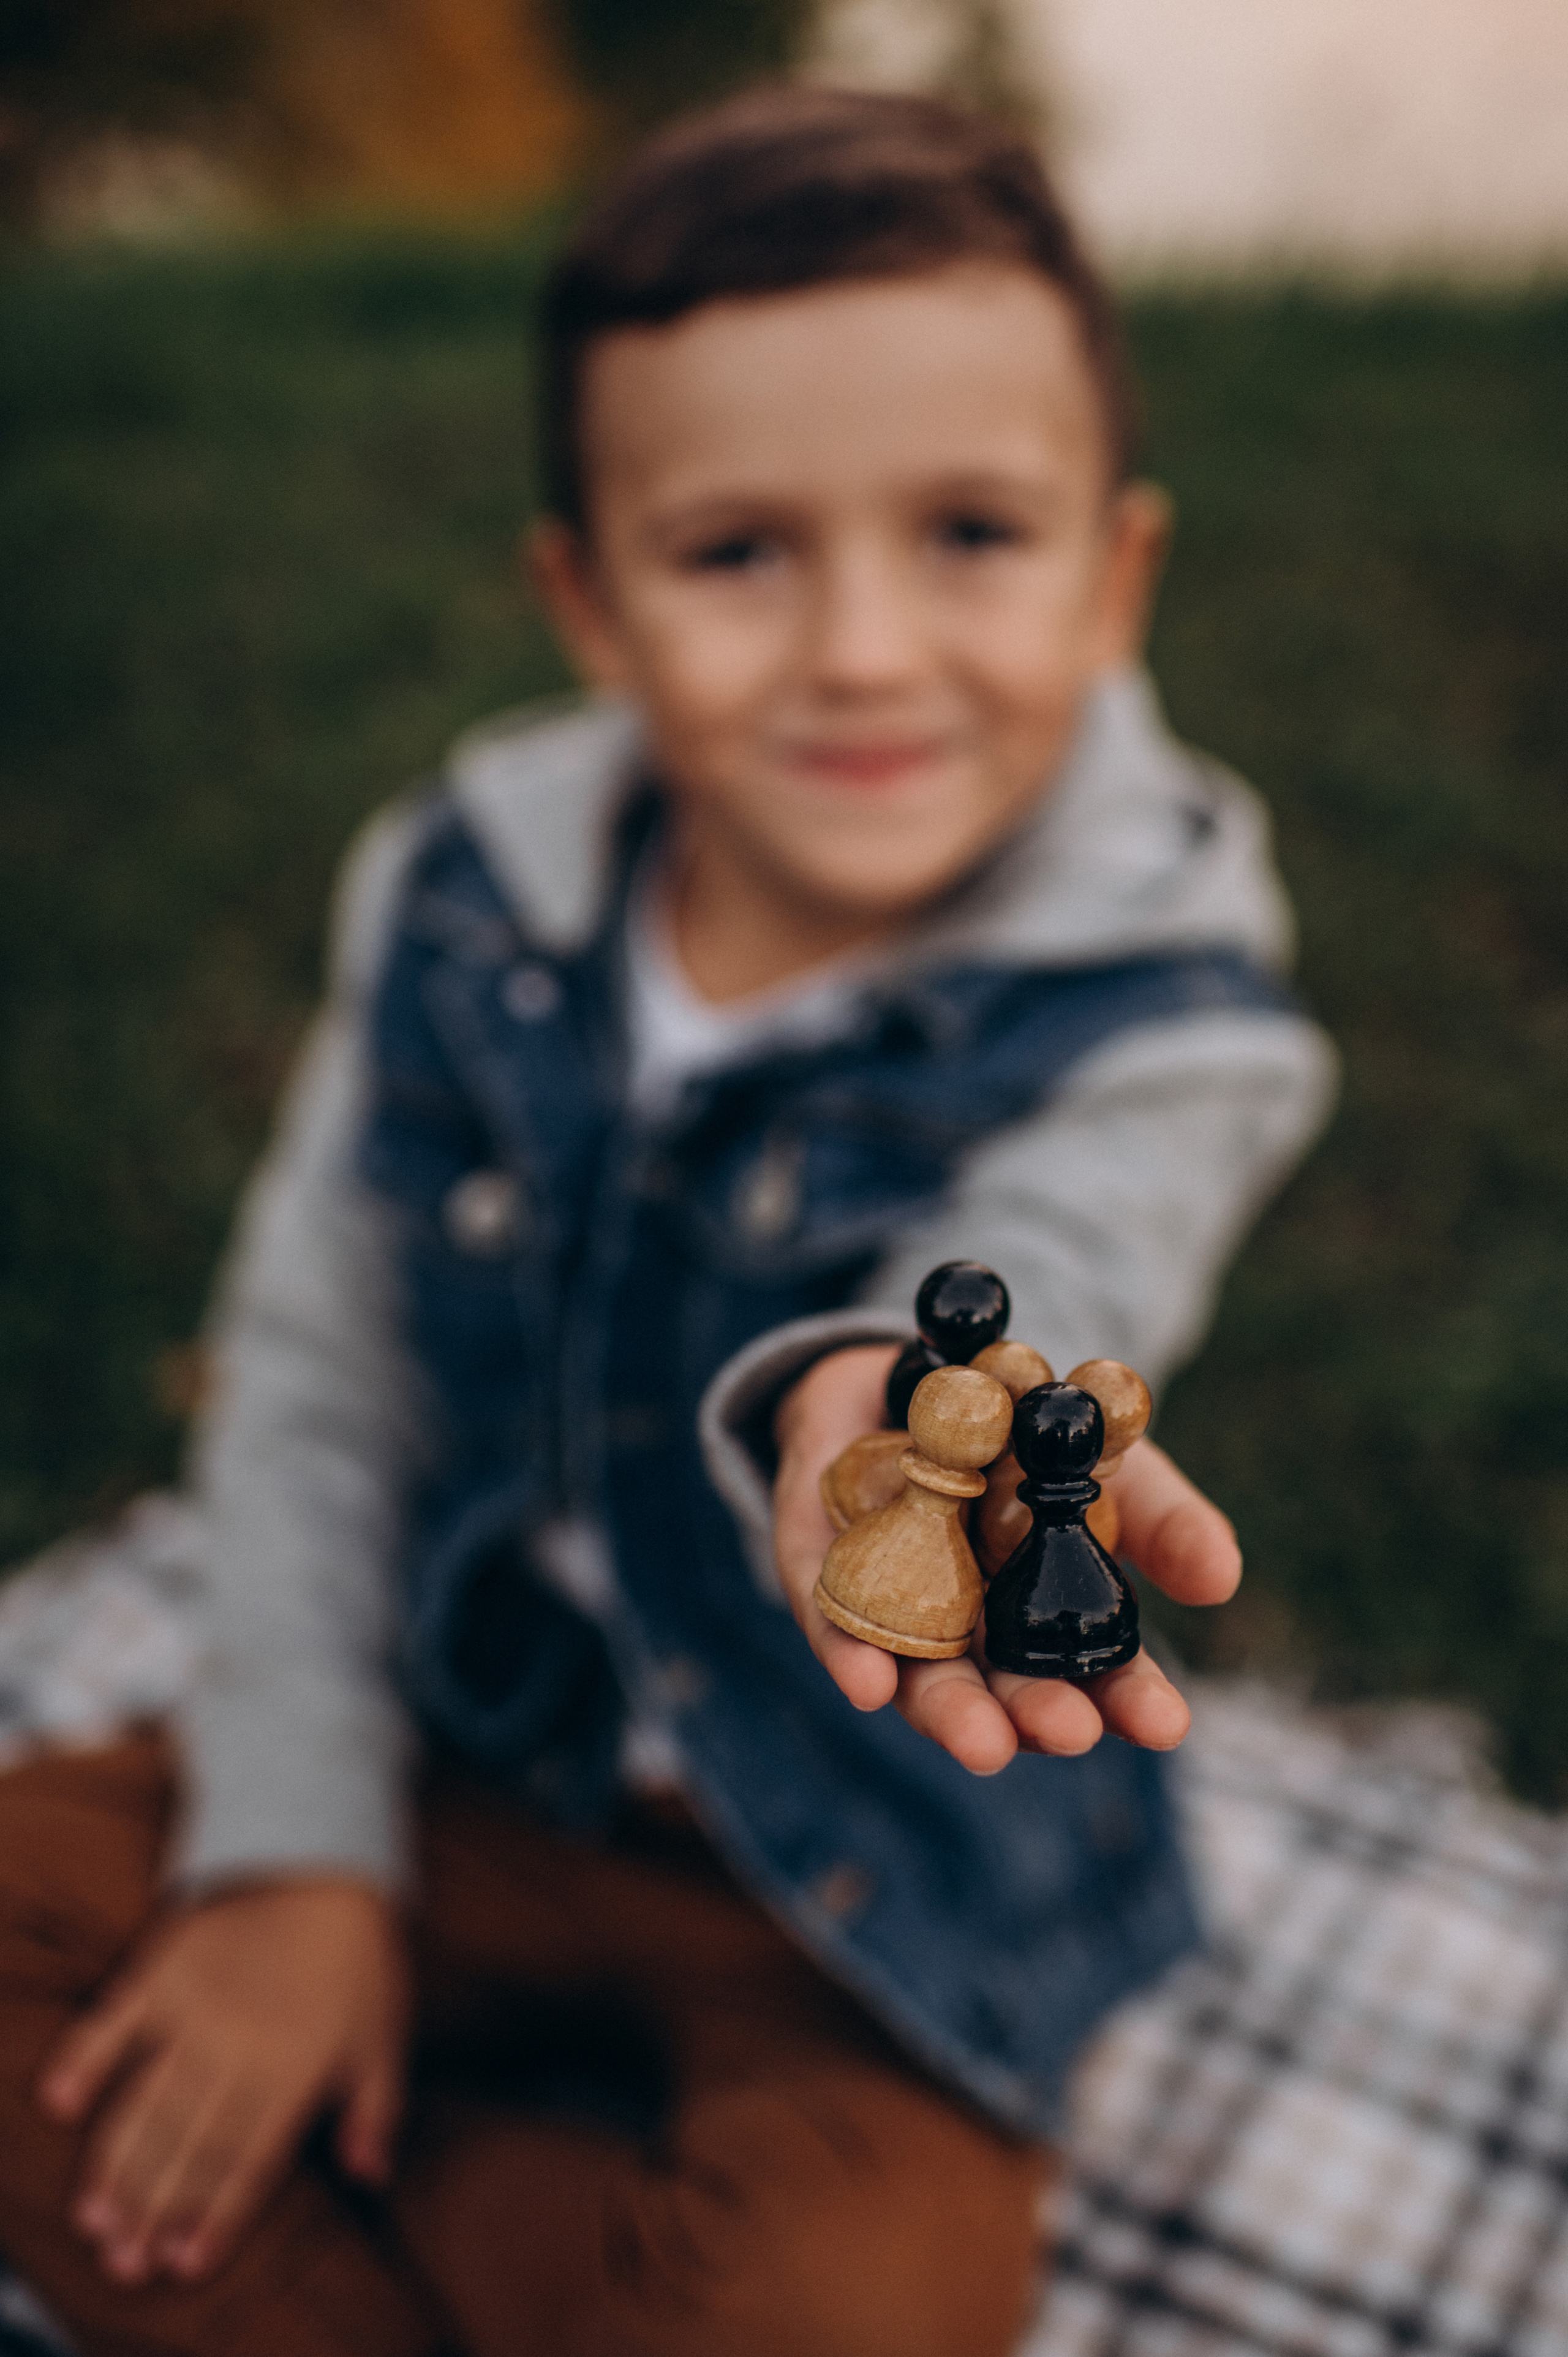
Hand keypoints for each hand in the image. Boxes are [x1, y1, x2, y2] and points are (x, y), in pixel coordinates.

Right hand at [37, 1878, 407, 2285]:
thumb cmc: (359, 1958)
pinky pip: (115, 2018)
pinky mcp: (162, 1966)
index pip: (250, 2158)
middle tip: (123, 2260)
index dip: (218, 2214)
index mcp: (297, 2068)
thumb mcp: (384, 2034)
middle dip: (156, 2207)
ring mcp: (196, 2006)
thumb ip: (377, 2110)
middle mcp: (241, 2045)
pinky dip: (85, 2058)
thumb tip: (371, 2176)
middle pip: (189, 2141)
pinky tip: (60, 2102)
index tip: (185, 2263)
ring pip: (149, 2100)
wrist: (322, 1862)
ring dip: (118, 2162)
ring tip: (95, 2217)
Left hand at [773, 1345, 1240, 1776]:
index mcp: (1043, 1619)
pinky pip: (828, 1619)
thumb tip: (1223, 1577)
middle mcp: (968, 1630)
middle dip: (1035, 1720)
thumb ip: (1160, 1516)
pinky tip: (868, 1685)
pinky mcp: (817, 1567)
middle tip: (1069, 1733)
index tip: (1168, 1724)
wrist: (910, 1362)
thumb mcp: (1105, 1459)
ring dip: (949, 1714)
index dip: (1128, 1703)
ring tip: (984, 1744)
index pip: (1092, 1677)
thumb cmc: (1023, 1432)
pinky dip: (848, 1653)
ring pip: (918, 1677)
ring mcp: (890, 1607)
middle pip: (1002, 1693)